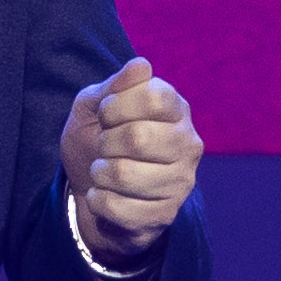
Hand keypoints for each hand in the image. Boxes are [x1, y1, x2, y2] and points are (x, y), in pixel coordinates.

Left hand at [60, 58, 199, 259]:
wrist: (92, 191)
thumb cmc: (97, 141)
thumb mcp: (94, 107)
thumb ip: (114, 86)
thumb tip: (141, 65)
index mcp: (176, 110)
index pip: (153, 97)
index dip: (116, 105)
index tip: (106, 115)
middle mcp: (188, 144)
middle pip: (138, 137)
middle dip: (105, 142)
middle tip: (104, 147)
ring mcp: (181, 183)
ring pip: (125, 174)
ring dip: (99, 173)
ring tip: (103, 172)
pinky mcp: (165, 215)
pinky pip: (118, 207)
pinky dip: (98, 200)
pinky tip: (104, 196)